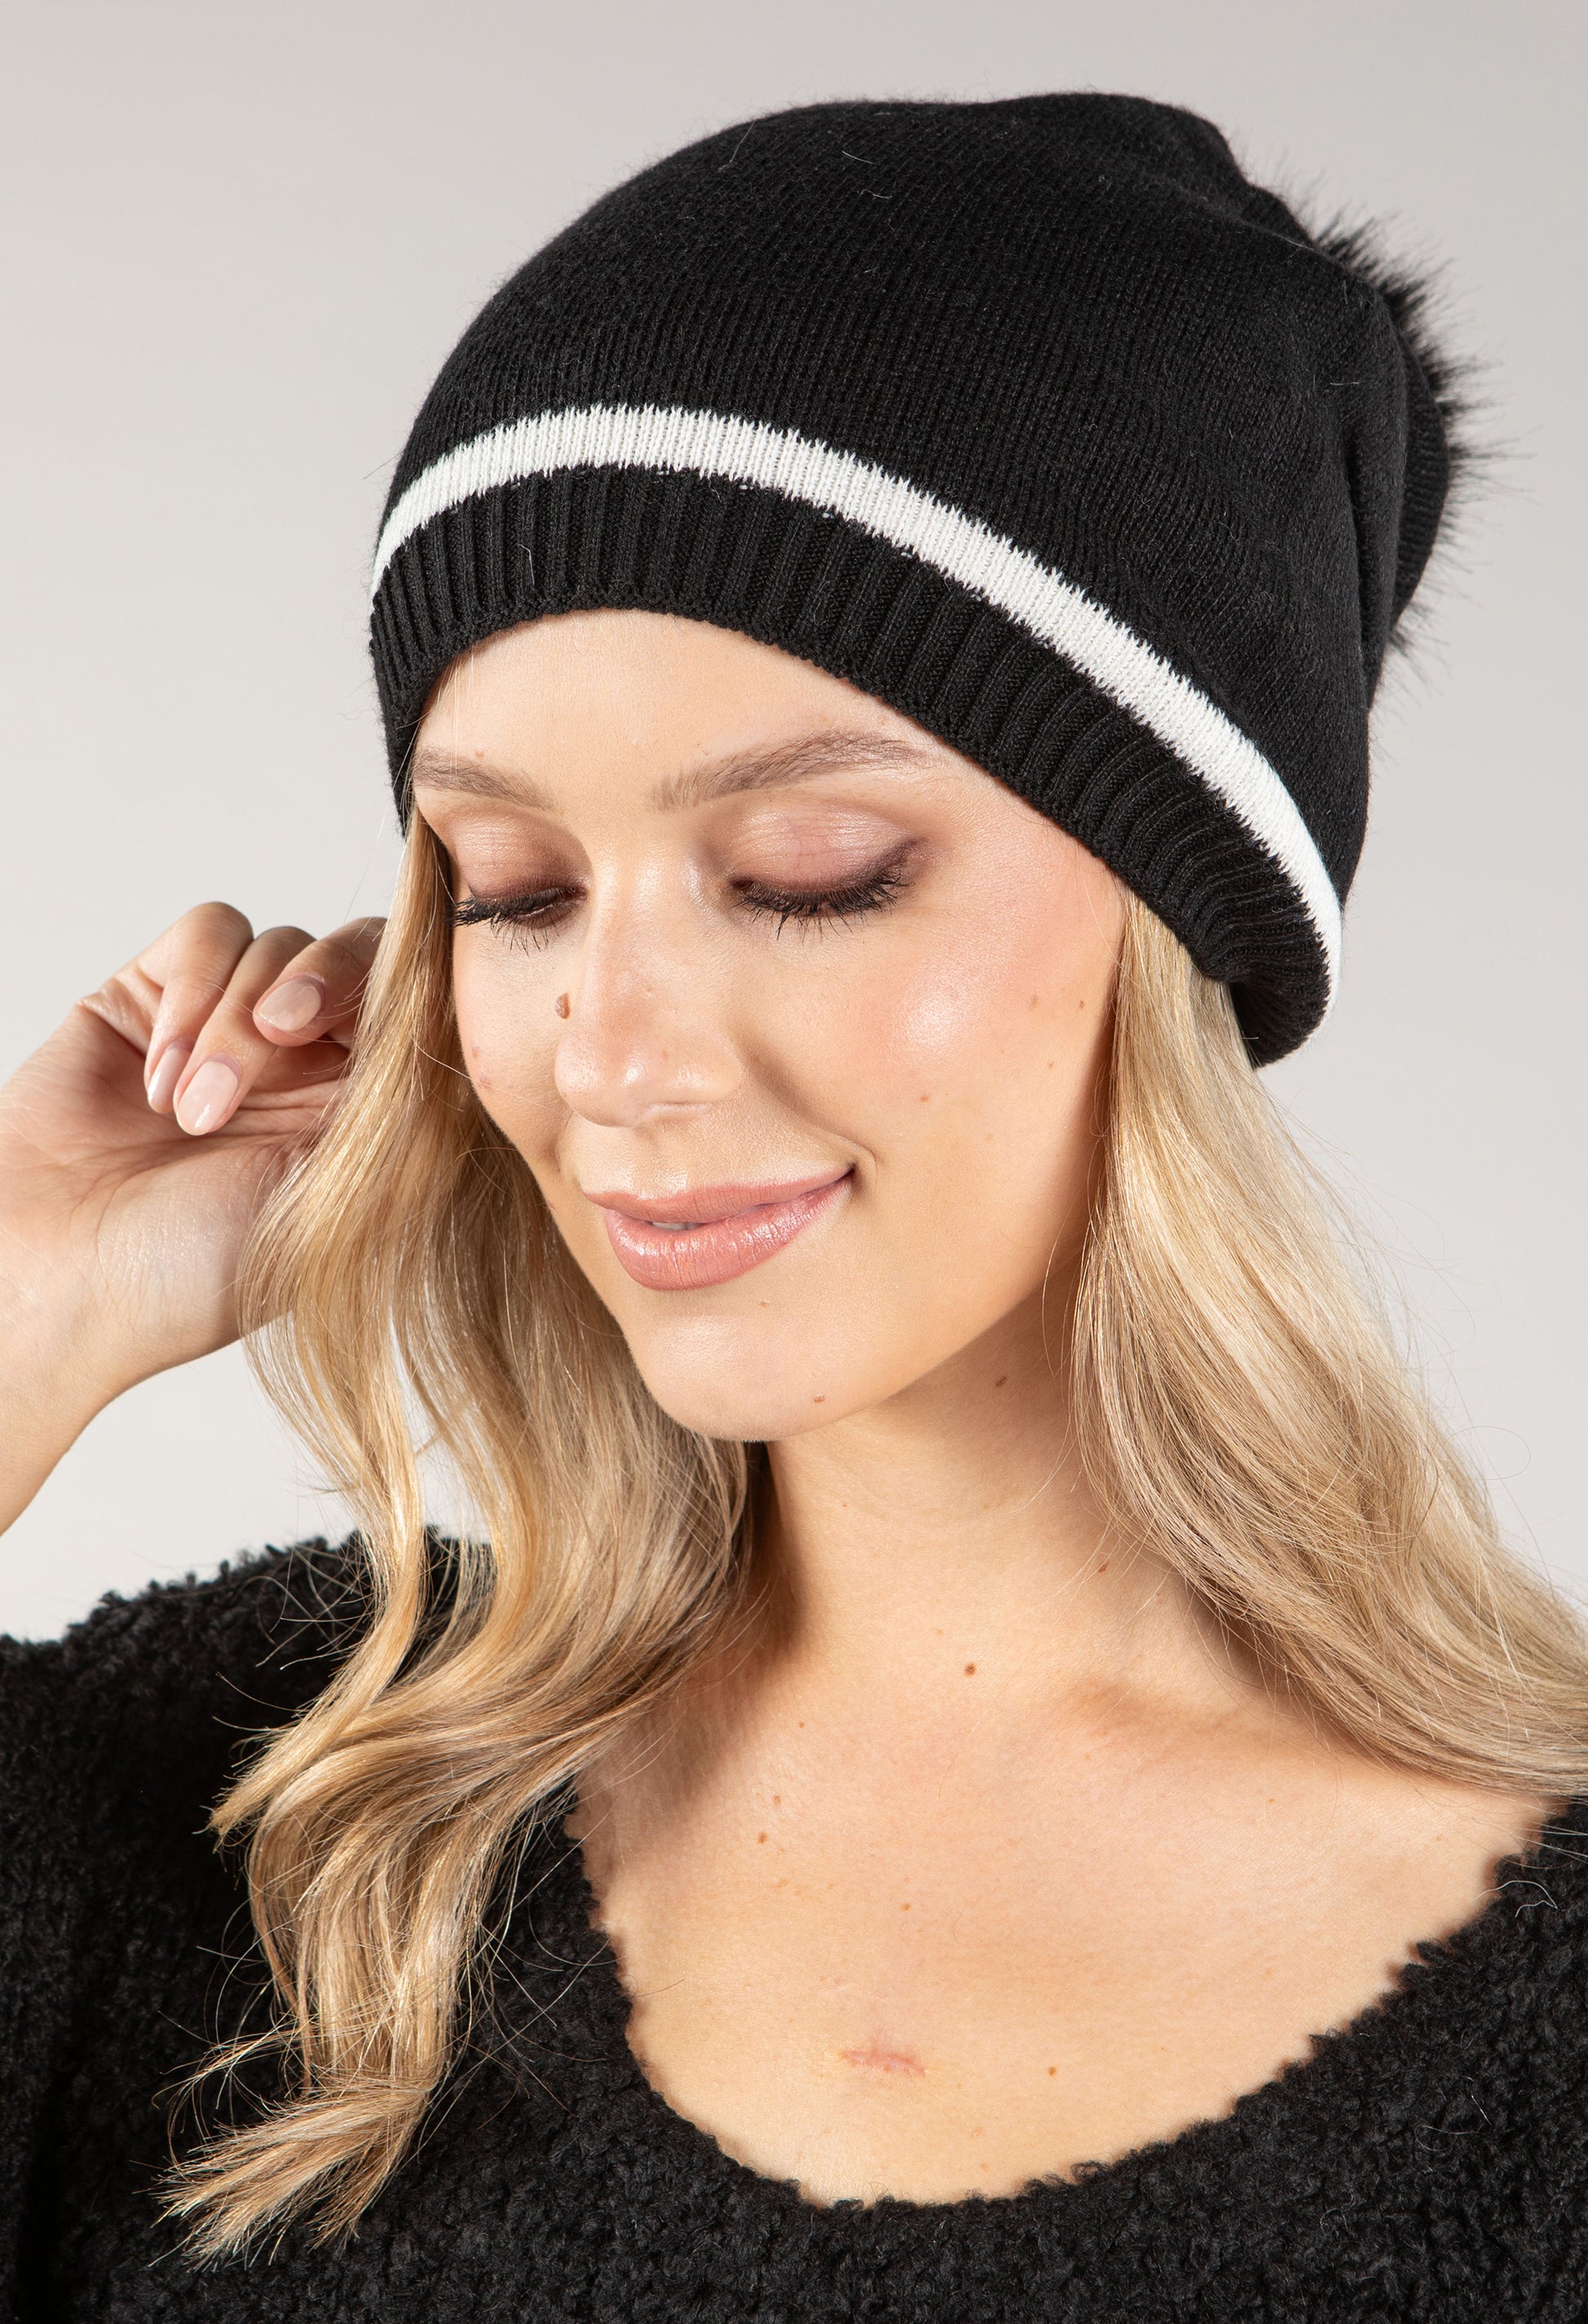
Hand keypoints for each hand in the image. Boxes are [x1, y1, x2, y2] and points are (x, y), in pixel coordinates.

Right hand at [0, 904, 383, 1527]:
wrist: (53, 1280)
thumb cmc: (190, 1273)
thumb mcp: (344, 1209)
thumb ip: (417, 1117)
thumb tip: (467, 1033)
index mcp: (367, 1117)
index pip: (421, 1013)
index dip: (412, 998)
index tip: (376, 1034)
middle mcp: (308, 1065)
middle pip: (360, 955)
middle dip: (329, 983)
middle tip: (287, 1034)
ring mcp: (229, 1025)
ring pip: (280, 945)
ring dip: (240, 1021)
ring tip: (197, 1115)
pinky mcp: (155, 996)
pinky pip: (209, 933)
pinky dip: (196, 993)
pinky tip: (164, 1079)